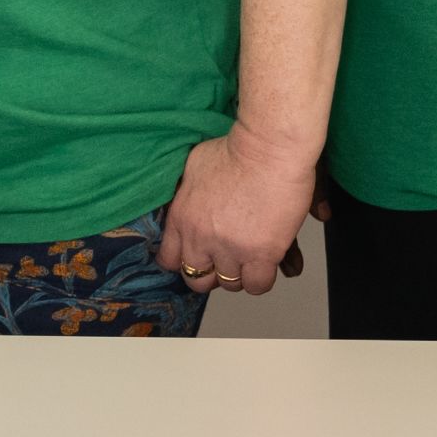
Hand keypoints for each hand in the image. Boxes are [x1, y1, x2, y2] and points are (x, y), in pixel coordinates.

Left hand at [160, 133, 317, 297]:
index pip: (169, 259)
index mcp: (181, 217)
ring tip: (249, 257)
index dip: (184, 263)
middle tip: (225, 263)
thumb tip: (188, 201)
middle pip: (197, 279)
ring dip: (239, 274)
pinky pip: (257, 286)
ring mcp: (229, 249)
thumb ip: (186, 193)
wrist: (268, 149)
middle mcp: (200, 237)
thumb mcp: (194, 167)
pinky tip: (266, 263)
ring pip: (230, 284)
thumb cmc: (237, 151)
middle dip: (211, 274)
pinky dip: (261, 278)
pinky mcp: (260, 254)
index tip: (196, 260)